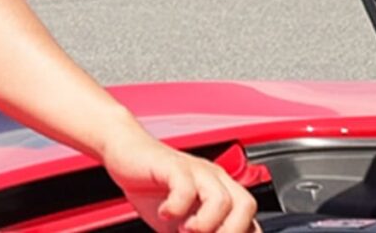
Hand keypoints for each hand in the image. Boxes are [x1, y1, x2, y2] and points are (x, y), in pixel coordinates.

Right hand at [104, 133, 258, 232]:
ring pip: (222, 199)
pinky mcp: (172, 164)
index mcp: (221, 192)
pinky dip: (176, 208)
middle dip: (229, 232)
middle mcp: (213, 178)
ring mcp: (195, 169)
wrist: (125, 151)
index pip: (249, 220)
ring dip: (205, 224)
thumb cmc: (152, 185)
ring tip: (184, 230)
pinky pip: (186, 187)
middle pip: (246, 206)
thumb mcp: (177, 222)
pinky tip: (164, 213)